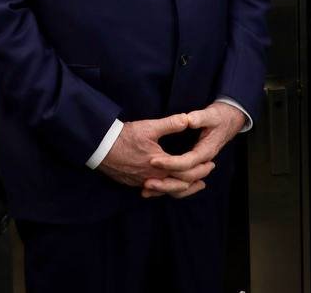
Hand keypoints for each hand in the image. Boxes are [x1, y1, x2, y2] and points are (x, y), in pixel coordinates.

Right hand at [97, 115, 213, 195]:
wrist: (100, 147)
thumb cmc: (125, 136)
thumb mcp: (149, 127)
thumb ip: (170, 124)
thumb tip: (188, 119)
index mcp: (161, 164)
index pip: (187, 172)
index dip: (200, 169)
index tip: (210, 164)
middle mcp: (153, 177)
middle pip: (179, 186)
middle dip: (195, 181)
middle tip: (205, 177)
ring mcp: (142, 182)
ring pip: (166, 191)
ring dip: (181, 189)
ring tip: (192, 187)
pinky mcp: (133, 183)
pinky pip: (153, 191)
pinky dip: (164, 189)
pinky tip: (166, 187)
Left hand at [143, 102, 245, 198]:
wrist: (228, 121)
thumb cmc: (219, 118)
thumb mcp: (211, 115)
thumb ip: (199, 118)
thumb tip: (188, 120)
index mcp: (206, 151)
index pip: (187, 162)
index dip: (170, 163)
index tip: (153, 161)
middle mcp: (202, 162)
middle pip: (184, 178)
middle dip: (166, 181)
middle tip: (146, 181)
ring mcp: (198, 167)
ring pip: (183, 185)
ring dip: (165, 188)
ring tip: (146, 188)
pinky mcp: (192, 167)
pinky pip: (180, 183)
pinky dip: (167, 187)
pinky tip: (151, 189)